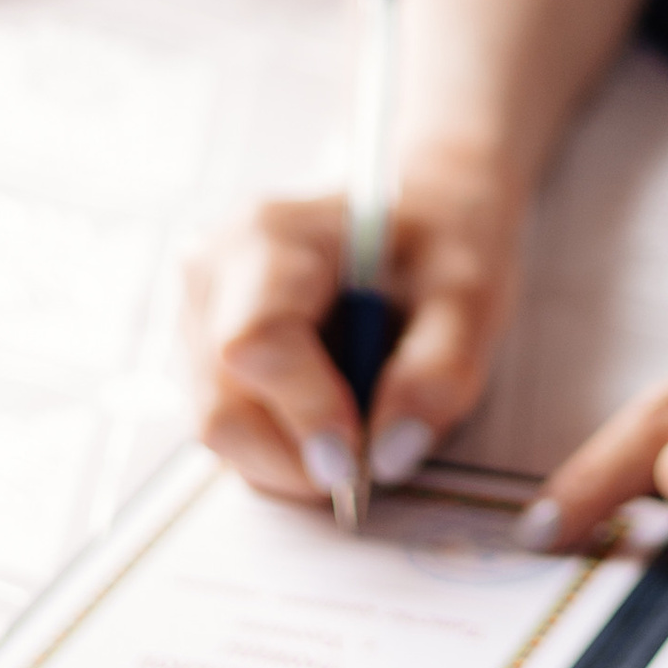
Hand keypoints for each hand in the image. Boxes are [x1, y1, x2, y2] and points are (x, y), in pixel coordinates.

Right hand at [183, 147, 522, 506]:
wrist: (422, 209)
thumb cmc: (441, 238)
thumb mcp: (471, 293)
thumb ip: (440, 371)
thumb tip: (390, 453)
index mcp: (270, 235)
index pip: (255, 343)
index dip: (306, 413)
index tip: (360, 455)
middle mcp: (213, 272)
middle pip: (223, 406)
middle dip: (299, 456)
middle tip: (370, 458)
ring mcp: (197, 315)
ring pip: (220, 429)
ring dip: (293, 455)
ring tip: (360, 416)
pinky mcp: (203, 354)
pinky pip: (230, 427)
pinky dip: (283, 443)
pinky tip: (332, 408)